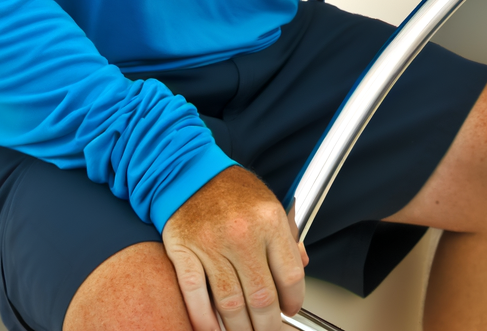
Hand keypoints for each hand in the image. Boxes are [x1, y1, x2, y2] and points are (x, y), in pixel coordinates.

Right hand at [162, 166, 308, 330]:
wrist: (191, 171)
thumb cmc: (232, 189)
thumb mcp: (269, 204)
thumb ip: (288, 236)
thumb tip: (302, 266)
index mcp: (269, 220)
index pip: (290, 275)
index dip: (294, 300)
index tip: (291, 309)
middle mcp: (242, 234)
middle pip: (262, 297)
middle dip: (268, 325)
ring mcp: (211, 245)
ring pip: (231, 304)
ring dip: (240, 328)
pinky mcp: (185, 252)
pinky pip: (196, 296)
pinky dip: (205, 320)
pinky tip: (213, 329)